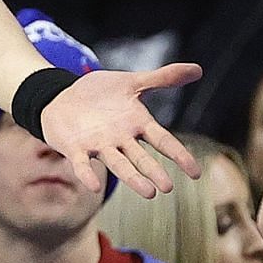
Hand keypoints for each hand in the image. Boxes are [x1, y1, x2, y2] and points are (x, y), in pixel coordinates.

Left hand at [40, 64, 203, 198]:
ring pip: (118, 164)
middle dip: (153, 171)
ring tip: (148, 193)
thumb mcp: (133, 81)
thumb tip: (199, 70)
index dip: (179, 155)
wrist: (62, 97)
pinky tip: (94, 185)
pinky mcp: (76, 148)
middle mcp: (121, 138)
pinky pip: (82, 164)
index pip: (162, 140)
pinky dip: (88, 174)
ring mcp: (99, 145)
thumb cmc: (101, 93)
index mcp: (137, 123)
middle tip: (166, 187)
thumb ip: (163, 78)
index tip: (196, 173)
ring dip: (131, 178)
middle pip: (140, 157)